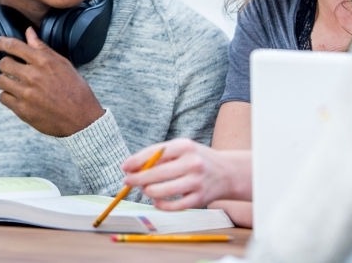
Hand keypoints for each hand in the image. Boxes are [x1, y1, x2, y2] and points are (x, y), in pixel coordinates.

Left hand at [0, 27, 104, 135]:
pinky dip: (8, 96)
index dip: (2, 42)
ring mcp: (26, 94)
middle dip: (6, 64)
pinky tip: (16, 96)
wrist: (82, 119)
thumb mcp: (63, 64)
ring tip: (13, 83)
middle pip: (4, 64)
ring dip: (5, 80)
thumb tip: (29, 32)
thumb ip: (42, 48)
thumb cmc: (76, 91)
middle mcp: (33, 76)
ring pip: (0, 81)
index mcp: (44, 62)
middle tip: (11, 68)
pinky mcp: (22, 110)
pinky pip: (3, 98)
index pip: (15, 46)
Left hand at [121, 140, 248, 209]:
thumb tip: (132, 167)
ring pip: (162, 191)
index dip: (136, 161)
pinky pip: (173, 206)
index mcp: (185, 146)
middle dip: (137, 179)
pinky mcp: (200, 199)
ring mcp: (197, 182)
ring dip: (148, 192)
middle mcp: (192, 163)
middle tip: (127, 181)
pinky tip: (156, 201)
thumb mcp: (182, 149)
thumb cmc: (196, 159)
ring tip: (145, 190)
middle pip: (156, 173)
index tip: (124, 167)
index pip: (155, 153)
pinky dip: (160, 205)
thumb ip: (159, 156)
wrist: (227, 172)